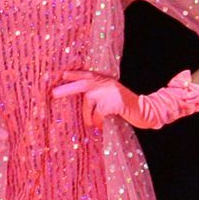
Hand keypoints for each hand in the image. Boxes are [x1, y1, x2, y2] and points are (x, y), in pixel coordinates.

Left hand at [54, 70, 198, 129]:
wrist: (145, 111)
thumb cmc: (124, 107)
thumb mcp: (110, 97)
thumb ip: (96, 95)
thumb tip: (78, 98)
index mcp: (105, 81)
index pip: (87, 75)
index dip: (75, 74)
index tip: (62, 74)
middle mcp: (106, 84)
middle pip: (83, 85)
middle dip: (67, 89)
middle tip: (53, 94)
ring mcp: (110, 92)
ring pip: (88, 104)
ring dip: (88, 116)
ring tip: (92, 124)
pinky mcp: (114, 102)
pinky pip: (97, 114)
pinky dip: (97, 122)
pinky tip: (101, 125)